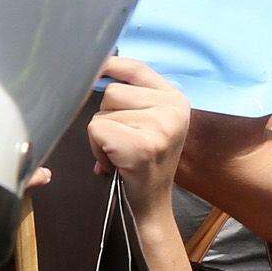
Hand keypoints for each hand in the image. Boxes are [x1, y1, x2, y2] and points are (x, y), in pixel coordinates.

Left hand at [82, 56, 192, 208]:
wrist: (152, 206)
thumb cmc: (144, 164)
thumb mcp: (151, 123)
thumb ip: (134, 96)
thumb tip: (99, 67)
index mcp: (176, 99)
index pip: (136, 68)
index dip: (110, 64)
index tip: (95, 66)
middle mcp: (173, 109)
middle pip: (112, 92)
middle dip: (106, 117)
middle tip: (122, 143)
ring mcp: (160, 126)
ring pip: (102, 113)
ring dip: (100, 137)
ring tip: (119, 154)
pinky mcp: (142, 145)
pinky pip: (97, 130)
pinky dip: (96, 149)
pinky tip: (114, 163)